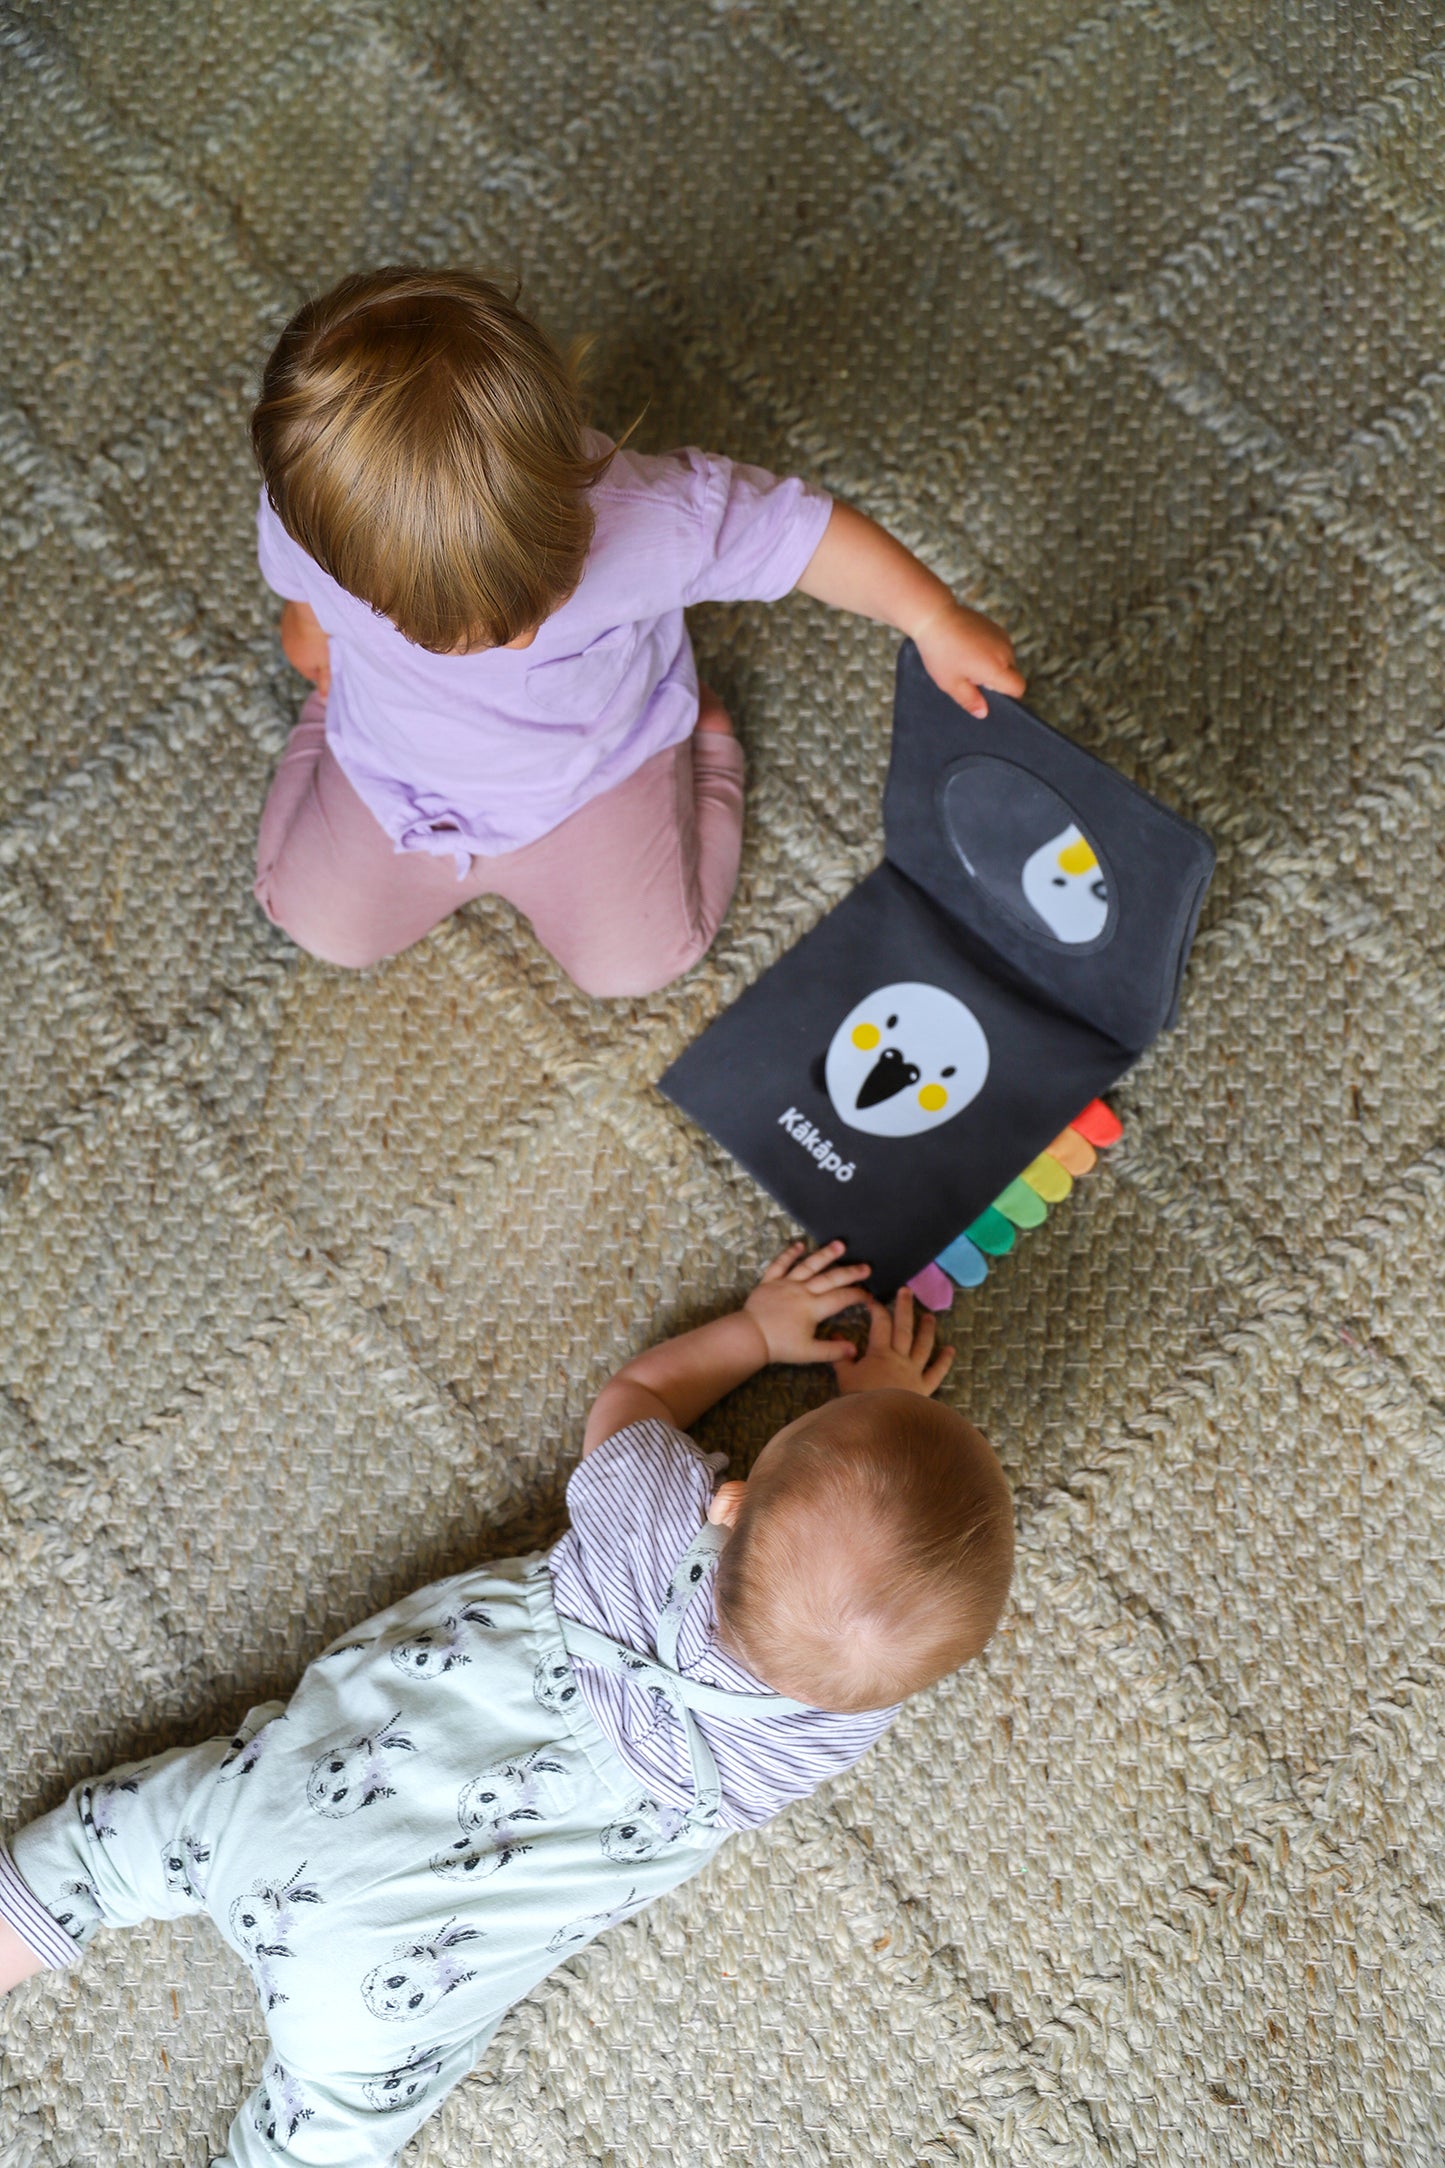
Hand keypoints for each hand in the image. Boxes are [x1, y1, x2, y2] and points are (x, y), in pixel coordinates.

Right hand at [280, 599, 330, 695]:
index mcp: (299, 663)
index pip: (312, 675)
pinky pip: (297, 626)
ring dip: (310, 640)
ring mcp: (286, 633)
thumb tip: (324, 699)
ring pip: (300, 642)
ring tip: (323, 633)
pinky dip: (305, 625)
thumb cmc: (321, 639)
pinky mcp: (287, 618)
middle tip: (330, 647)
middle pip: (305, 658)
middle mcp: (288, 649)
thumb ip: (326, 680)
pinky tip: (315, 621)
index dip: (324, 671)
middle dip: (316, 656)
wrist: (309, 607)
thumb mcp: (327, 662)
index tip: (334, 662)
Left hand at [742, 1240, 871, 1366]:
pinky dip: (789, 1253)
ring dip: (825, 1255)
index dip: (857, 1295)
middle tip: (866, 1266)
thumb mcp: (809, 1353)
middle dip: (850, 1272)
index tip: (869, 1295)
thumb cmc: (780, 1346)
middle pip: (830, 1278)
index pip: (841, 1298)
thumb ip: (833, 1351)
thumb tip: (854, 1350)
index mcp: (813, 1308)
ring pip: (808, 1266)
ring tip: (839, 1244)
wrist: (750, 1337)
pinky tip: (799, 1244)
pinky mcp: (770, 1281)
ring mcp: (786, 1283)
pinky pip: (780, 1264)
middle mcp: (802, 1291)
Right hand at [837, 1288, 953, 1396]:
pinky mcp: (923, 1388)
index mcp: (880, 1353)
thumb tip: (837, 1334)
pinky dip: (944, 1361)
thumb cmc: (857, 1398)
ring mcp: (914, 1372)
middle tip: (907, 1291)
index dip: (877, 1309)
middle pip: (903, 1328)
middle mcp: (899, 1358)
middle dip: (904, 1308)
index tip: (873, 1300)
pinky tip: (950, 1349)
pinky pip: (936, 1372)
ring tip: (930, 1316)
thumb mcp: (844, 1376)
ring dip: (927, 1329)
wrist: (874, 1422)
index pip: (880, 1324)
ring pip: (923, 1346)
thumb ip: (841, 1355)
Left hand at [911, 599, 1023, 720]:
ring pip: (1006, 660)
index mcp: (996, 668)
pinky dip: (989, 652)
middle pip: (1012, 674)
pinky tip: (969, 649)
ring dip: (993, 665)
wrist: (935, 617)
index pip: (1018, 687)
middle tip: (970, 677)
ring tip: (967, 661)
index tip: (990, 694)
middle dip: (996, 680)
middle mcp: (1004, 651)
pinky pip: (1000, 647)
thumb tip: (984, 713)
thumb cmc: (940, 652)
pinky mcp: (996, 627)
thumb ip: (970, 700)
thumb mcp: (951, 683)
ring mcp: (1002, 637)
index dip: (1009, 696)